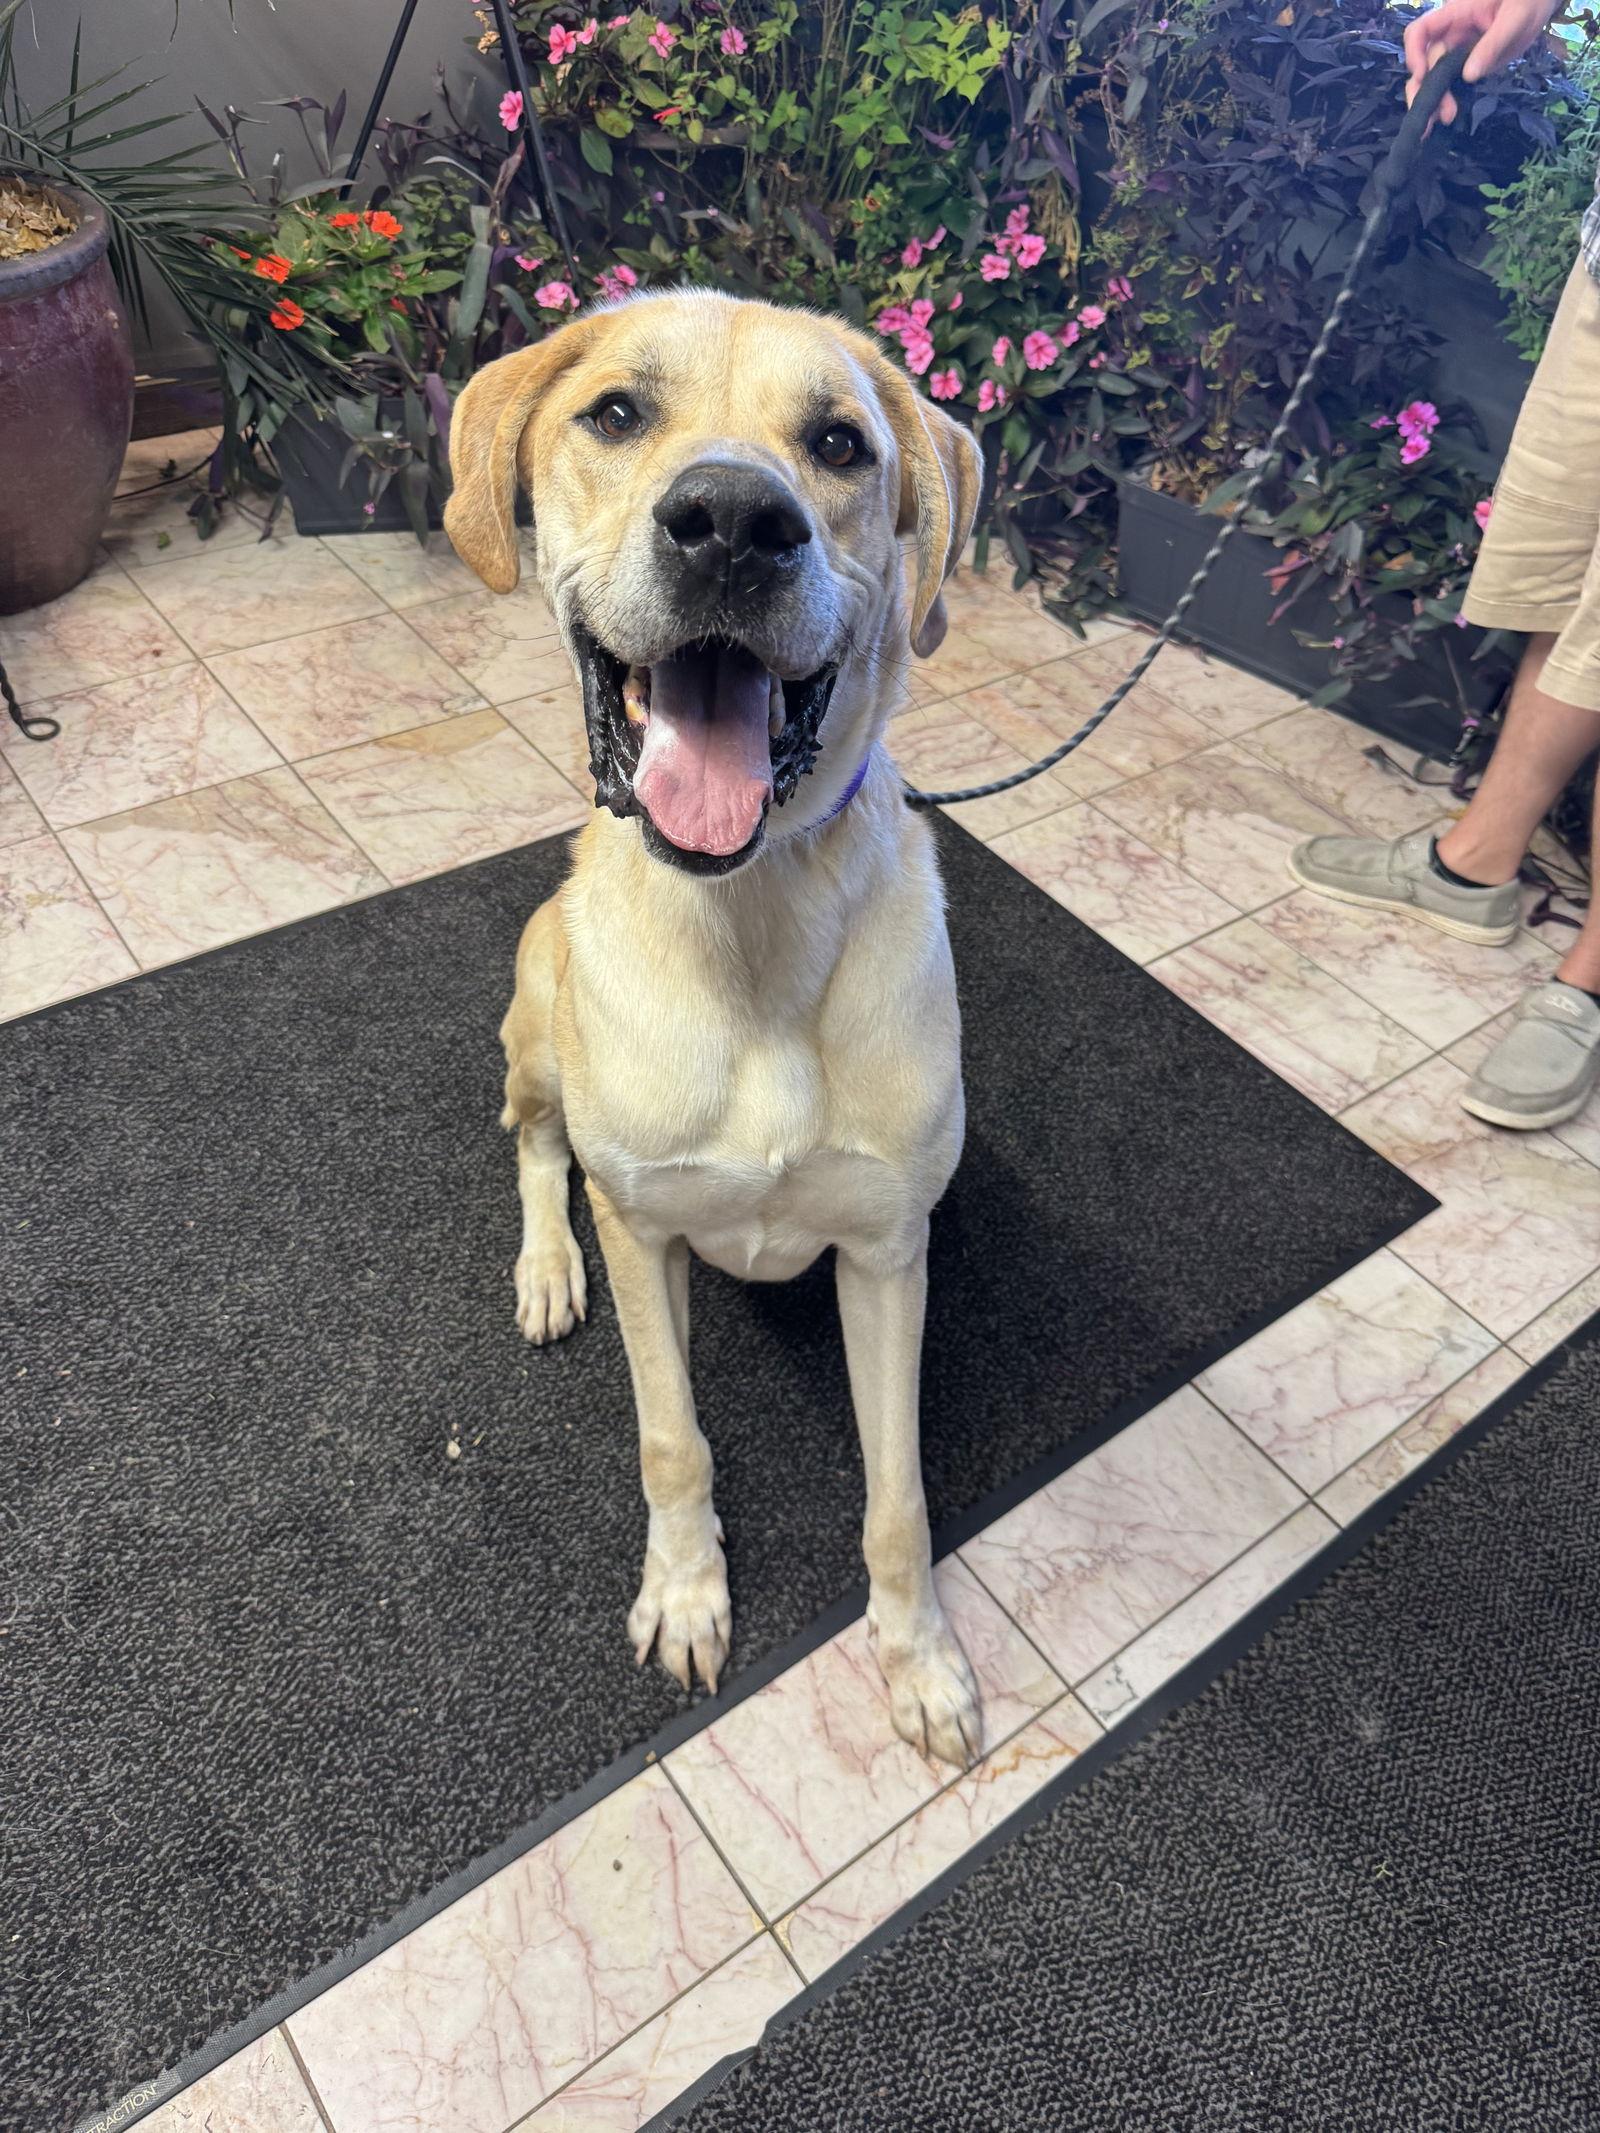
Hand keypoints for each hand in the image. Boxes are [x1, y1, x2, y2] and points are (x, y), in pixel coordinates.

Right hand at [1403, 0, 1559, 123]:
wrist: (1539, 3)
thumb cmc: (1527, 1)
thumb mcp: (1514, 19)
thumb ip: (1492, 45)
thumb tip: (1469, 76)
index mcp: (1456, 16)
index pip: (1421, 32)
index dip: (1414, 53)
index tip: (1422, 76)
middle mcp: (1451, 34)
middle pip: (1424, 62)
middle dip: (1424, 89)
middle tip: (1434, 115)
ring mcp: (1458, 51)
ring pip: (1433, 77)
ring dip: (1433, 100)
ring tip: (1445, 118)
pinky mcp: (1468, 64)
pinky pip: (1450, 82)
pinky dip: (1446, 100)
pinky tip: (1447, 116)